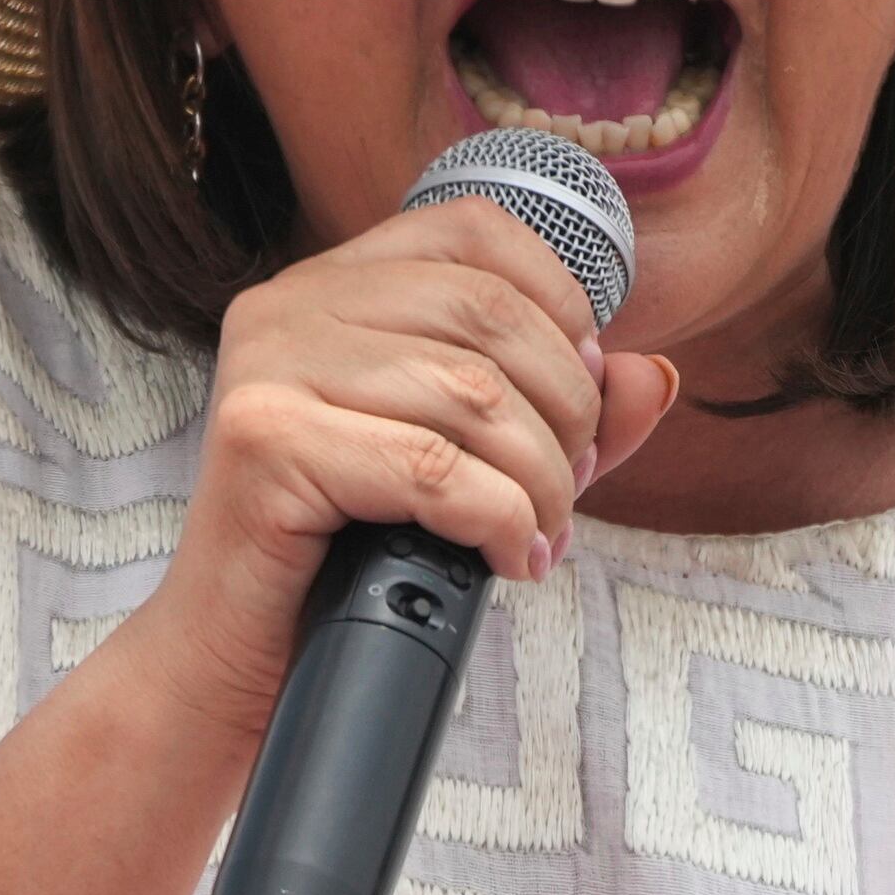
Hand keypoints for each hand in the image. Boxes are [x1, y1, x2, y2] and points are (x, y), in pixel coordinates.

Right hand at [136, 198, 678, 737]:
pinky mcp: (263, 440)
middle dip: (565, 409)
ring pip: (472, 394)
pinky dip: (499, 520)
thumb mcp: (480, 467)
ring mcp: (268, 365)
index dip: (560, 302)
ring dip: (541, 479)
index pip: (477, 231)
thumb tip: (655, 376)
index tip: (580, 394)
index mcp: (333, 282)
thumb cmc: (352, 558)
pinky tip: (509, 558)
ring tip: (540, 534)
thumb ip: (566, 416)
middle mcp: (290, 303)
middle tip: (568, 488)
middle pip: (490, 314)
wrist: (240, 663)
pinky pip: (431, 467)